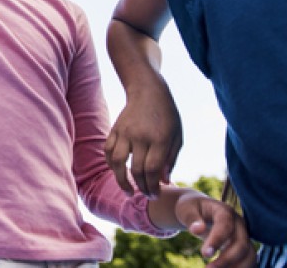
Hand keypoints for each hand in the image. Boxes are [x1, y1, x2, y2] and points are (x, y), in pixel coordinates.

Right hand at [104, 81, 182, 196]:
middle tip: (146, 195)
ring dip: (122, 181)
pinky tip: (118, 172)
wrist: (148, 91)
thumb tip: (163, 181)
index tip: (155, 194)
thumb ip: (171, 160)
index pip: (153, 169)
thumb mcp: (178, 137)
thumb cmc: (167, 115)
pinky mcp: (115, 130)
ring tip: (128, 192)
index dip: (153, 186)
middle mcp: (141, 136)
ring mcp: (125, 132)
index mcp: (160, 139)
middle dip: (141, 188)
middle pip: (136, 170)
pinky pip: (108, 151)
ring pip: (117, 162)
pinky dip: (111, 165)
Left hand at [175, 193, 255, 266]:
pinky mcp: (244, 247)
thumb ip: (191, 218)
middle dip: (226, 259)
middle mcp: (239, 224)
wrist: (199, 210)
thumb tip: (197, 229)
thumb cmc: (191, 209)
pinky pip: (248, 261)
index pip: (225, 225)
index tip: (204, 254)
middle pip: (241, 244)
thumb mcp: (186, 209)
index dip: (217, 240)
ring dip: (236, 267)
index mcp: (224, 211)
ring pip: (249, 255)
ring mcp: (244, 236)